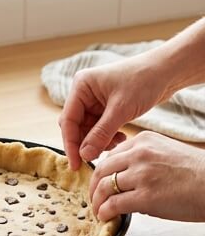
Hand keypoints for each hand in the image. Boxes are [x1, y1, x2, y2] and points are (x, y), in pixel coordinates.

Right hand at [59, 54, 171, 169]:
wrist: (168, 71)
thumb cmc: (144, 81)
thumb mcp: (121, 110)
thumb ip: (101, 134)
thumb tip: (84, 155)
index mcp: (81, 87)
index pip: (68, 120)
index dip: (70, 144)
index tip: (75, 164)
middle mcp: (84, 93)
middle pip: (76, 126)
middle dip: (86, 143)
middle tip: (95, 159)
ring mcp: (95, 100)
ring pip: (88, 129)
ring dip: (99, 141)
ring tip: (116, 145)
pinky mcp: (107, 107)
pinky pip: (100, 127)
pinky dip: (108, 136)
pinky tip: (121, 138)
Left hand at [89, 131, 204, 221]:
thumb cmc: (198, 174)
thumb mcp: (168, 153)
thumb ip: (144, 160)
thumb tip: (125, 180)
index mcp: (144, 141)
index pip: (110, 156)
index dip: (100, 173)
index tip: (99, 183)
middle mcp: (139, 154)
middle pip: (101, 170)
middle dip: (93, 188)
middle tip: (94, 199)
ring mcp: (141, 175)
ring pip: (104, 187)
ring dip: (97, 202)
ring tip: (98, 211)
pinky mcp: (145, 197)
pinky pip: (114, 204)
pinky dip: (105, 212)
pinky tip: (106, 217)